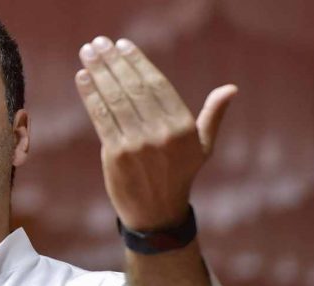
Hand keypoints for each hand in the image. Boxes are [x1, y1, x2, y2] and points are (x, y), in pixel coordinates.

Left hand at [75, 36, 236, 230]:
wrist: (156, 214)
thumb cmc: (178, 175)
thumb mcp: (202, 147)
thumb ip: (212, 116)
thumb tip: (230, 89)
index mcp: (183, 127)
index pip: (157, 85)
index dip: (138, 62)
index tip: (123, 44)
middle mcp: (162, 134)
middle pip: (134, 88)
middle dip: (114, 62)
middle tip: (98, 43)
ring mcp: (138, 145)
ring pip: (115, 100)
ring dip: (99, 73)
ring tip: (87, 53)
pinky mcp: (116, 155)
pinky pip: (102, 118)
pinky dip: (91, 96)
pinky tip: (82, 78)